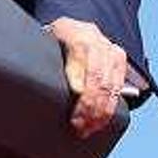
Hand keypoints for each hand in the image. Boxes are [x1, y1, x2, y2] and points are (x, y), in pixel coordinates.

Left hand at [46, 17, 127, 138]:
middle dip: (89, 104)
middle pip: (97, 76)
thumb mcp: (44, 43)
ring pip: (110, 86)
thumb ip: (43, 58)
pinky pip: (118, 88)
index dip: (78, 76)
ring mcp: (111, 50)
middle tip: (78, 125)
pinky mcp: (120, 60)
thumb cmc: (53, 41)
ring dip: (100, 112)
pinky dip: (110, 108)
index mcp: (73, 32)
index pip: (79, 55)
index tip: (75, 94)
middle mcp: (96, 40)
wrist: (75, 28)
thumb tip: (37, 81)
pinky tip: (99, 122)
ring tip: (87, 129)